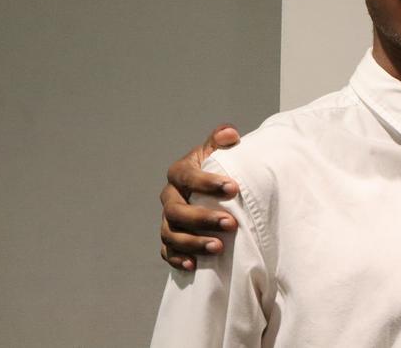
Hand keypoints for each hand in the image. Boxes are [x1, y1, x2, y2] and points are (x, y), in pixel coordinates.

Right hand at [159, 124, 241, 270]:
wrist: (212, 189)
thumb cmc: (218, 168)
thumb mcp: (218, 151)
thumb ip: (222, 139)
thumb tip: (230, 134)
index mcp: (179, 173)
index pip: (187, 176)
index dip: (208, 183)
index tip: (234, 188)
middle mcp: (170, 197)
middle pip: (177, 211)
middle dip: (203, 218)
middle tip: (231, 223)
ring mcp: (168, 220)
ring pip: (171, 234)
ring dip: (193, 242)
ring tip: (219, 247)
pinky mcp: (171, 239)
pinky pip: (167, 252)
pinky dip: (178, 259)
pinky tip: (193, 265)